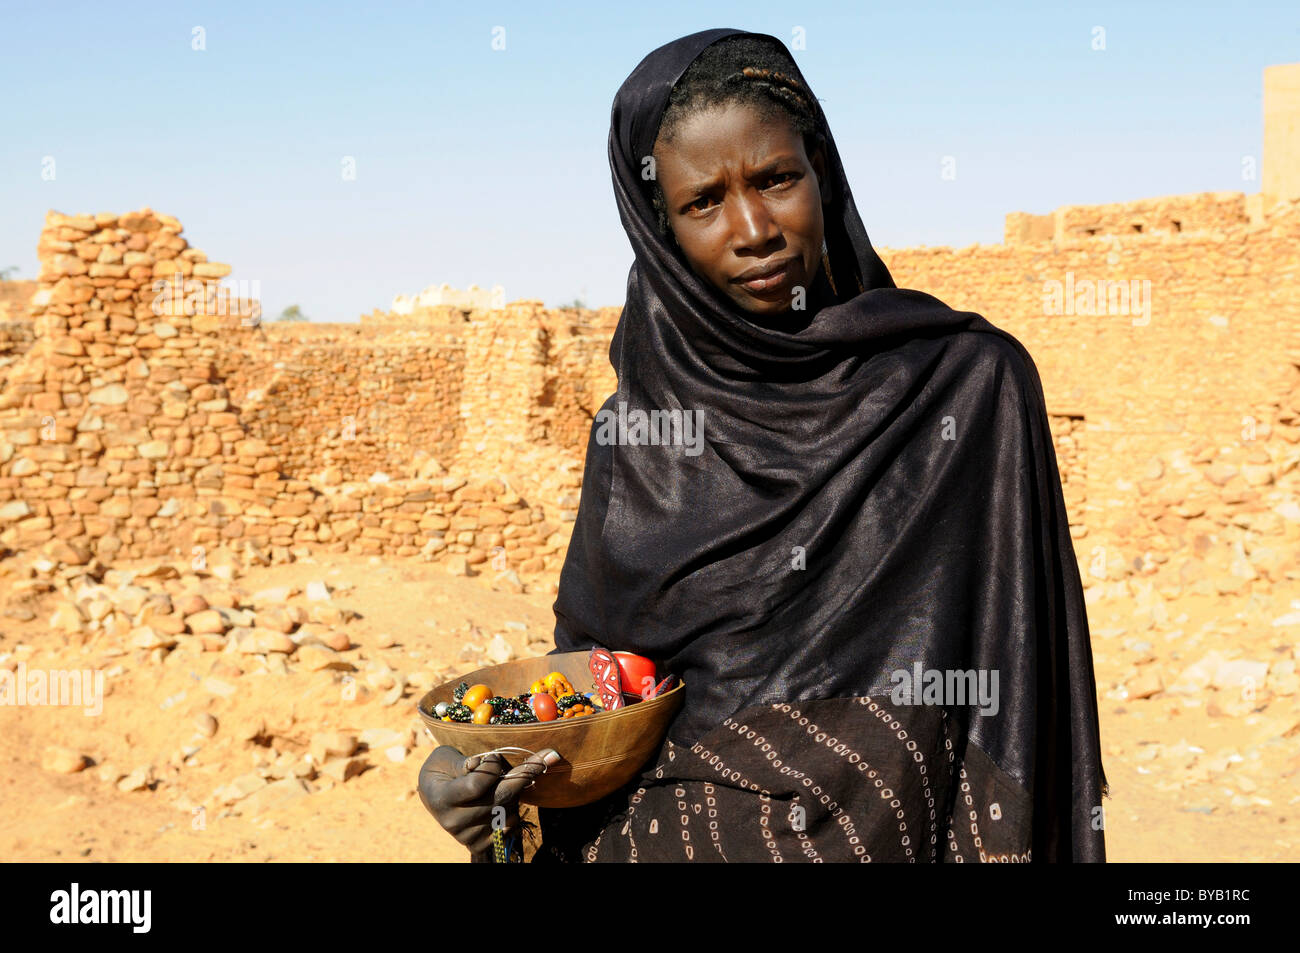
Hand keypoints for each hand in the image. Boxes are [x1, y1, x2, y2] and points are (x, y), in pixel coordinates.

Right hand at [417, 745, 560, 854]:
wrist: (434, 795)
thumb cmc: (441, 769)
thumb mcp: (446, 757)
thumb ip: (468, 760)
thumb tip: (494, 762)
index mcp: (442, 798)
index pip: (478, 784)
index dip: (492, 767)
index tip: (495, 756)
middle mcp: (455, 821)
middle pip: (501, 797)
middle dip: (525, 774)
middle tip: (549, 756)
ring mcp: (468, 836)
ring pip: (509, 810)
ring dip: (516, 791)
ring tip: (505, 780)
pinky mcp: (480, 844)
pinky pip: (510, 825)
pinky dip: (514, 810)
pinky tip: (505, 799)